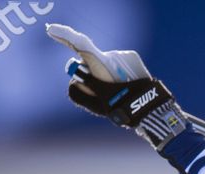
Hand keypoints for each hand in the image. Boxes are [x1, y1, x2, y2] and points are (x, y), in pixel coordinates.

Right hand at [45, 24, 185, 148]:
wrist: (153, 111)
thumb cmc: (122, 110)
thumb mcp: (96, 104)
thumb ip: (79, 91)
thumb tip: (75, 78)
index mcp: (103, 65)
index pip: (80, 45)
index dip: (64, 36)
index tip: (51, 30)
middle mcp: (113, 56)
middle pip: (90, 62)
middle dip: (91, 76)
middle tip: (103, 96)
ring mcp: (124, 55)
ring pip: (104, 64)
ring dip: (107, 77)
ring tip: (120, 92)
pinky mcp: (133, 57)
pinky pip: (118, 64)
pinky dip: (118, 74)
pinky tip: (128, 85)